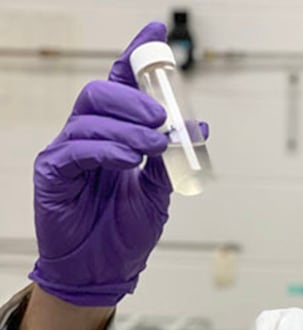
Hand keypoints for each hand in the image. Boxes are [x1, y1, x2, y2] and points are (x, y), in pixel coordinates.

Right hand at [28, 22, 184, 306]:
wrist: (107, 269)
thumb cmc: (127, 229)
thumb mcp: (159, 190)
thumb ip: (170, 157)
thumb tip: (196, 125)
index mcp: (115, 134)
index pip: (120, 86)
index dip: (135, 58)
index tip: (155, 35)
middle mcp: (88, 136)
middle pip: (100, 92)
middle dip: (135, 98)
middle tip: (163, 118)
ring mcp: (67, 153)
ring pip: (90, 116)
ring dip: (129, 127)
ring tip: (154, 145)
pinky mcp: (53, 174)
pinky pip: (75, 149)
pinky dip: (106, 149)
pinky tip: (128, 159)